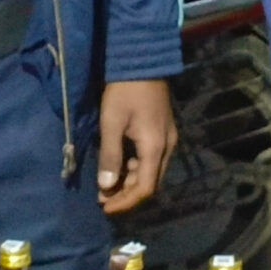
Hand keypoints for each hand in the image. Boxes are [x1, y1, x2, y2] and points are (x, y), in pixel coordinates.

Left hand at [97, 80, 177, 212]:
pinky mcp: (164, 131)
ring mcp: (168, 138)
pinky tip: (119, 165)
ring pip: (151, 171)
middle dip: (127, 194)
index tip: (105, 207)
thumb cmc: (124, 91)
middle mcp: (167, 147)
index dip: (125, 202)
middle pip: (150, 183)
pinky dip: (135, 168)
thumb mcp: (111, 123)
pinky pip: (151, 159)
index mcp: (155, 147)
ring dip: (130, 181)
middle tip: (103, 198)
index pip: (144, 188)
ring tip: (106, 184)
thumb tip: (105, 187)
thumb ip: (109, 156)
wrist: (142, 62)